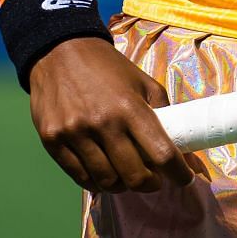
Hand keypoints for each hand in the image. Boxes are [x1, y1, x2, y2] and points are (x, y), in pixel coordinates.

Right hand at [28, 37, 201, 193]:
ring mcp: (75, 133)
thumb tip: (183, 148)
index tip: (184, 178)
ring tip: (126, 176)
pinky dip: (96, 182)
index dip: (178, 173)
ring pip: (107, 181)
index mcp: (130, 107)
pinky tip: (103, 174)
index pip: (162, 153)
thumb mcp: (142, 81)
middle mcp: (103, 122)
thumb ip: (164, 112)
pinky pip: (80, 177)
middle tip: (153, 179)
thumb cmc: (107, 68)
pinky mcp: (52, 141)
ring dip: (122, 185)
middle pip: (134, 176)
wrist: (59, 52)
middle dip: (150, 184)